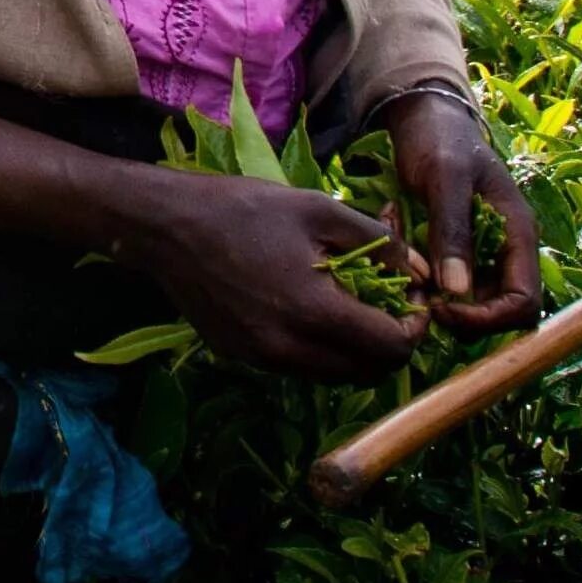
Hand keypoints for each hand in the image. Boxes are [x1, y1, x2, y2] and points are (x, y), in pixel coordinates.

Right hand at [97, 162, 427, 381]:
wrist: (164, 226)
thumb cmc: (243, 208)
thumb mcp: (317, 208)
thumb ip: (376, 241)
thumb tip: (417, 270)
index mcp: (311, 310)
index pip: (391, 347)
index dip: (415, 327)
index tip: (413, 300)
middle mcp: (287, 348)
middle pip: (367, 373)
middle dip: (390, 343)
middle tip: (388, 306)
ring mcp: (260, 358)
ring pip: (333, 375)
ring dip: (355, 350)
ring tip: (351, 306)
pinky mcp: (240, 356)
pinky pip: (298, 366)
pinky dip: (319, 348)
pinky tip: (308, 308)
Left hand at [382, 92, 542, 336]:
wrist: (425, 117)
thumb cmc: (439, 140)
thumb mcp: (444, 178)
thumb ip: (452, 231)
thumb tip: (457, 291)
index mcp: (518, 233)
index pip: (525, 302)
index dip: (489, 318)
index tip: (443, 309)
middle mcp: (508, 250)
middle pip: (503, 312)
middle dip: (464, 317)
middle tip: (421, 303)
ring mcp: (486, 253)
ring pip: (475, 303)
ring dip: (442, 302)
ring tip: (408, 279)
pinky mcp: (461, 252)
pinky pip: (452, 285)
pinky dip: (428, 284)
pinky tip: (404, 264)